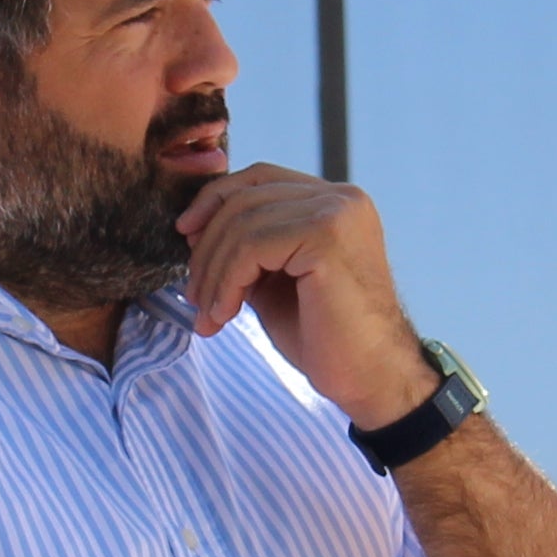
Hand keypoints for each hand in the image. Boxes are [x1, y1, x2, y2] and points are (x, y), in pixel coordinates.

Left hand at [175, 166, 434, 422]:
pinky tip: (225, 315)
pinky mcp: (327, 235)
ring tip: (209, 314)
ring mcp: (337, 212)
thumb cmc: (326, 338)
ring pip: (243, 222)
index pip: (260, 177)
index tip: (185, 235)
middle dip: (207, 247)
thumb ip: (249, 247)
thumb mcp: (277, 280)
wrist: (371, 379)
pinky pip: (252, 246)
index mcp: (335, 201)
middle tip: (194, 296)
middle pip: (245, 197)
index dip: (215, 200)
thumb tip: (194, 226)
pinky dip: (227, 282)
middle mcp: (342, 197)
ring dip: (213, 272)